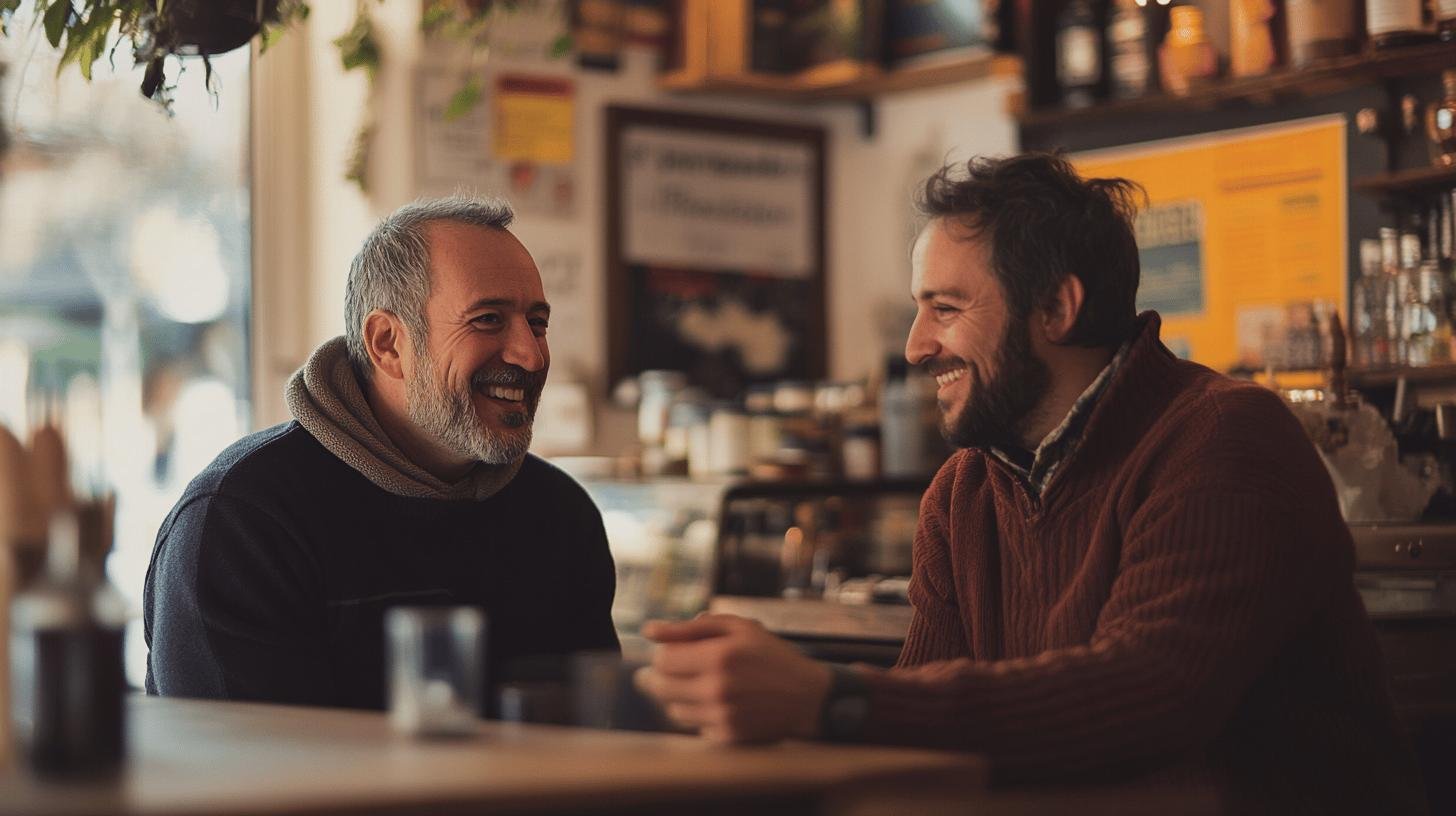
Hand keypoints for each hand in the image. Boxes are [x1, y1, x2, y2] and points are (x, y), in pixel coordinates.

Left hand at [634, 614, 831, 744]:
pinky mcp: (727, 736)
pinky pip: (694, 726)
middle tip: (676, 670)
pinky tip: (717, 703)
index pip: (662, 660)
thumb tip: (650, 631)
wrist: (807, 696)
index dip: (664, 654)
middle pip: (660, 687)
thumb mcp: (739, 628)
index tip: (675, 652)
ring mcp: (721, 716)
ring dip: (680, 696)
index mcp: (719, 657)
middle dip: (662, 676)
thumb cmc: (772, 655)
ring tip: (702, 684)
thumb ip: (691, 627)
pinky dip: (700, 714)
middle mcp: (717, 689)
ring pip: (674, 709)